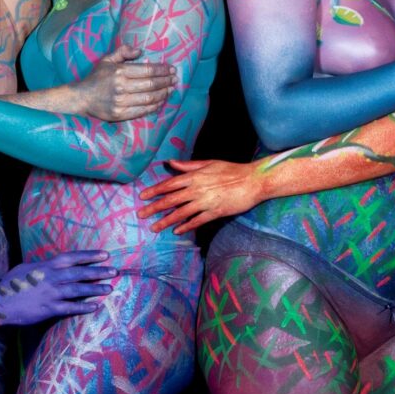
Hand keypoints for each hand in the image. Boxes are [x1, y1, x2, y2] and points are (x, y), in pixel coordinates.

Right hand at [0, 250, 117, 326]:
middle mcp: (51, 278)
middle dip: (98, 271)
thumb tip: (54, 265)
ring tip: (109, 288)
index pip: (72, 258)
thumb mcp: (27, 268)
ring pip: (77, 289)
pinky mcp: (48, 309)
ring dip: (95, 288)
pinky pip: (69, 307)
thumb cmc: (11, 284)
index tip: (104, 255)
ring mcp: (50, 293)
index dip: (89, 256)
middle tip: (114, 271)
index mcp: (46, 266)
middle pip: (79, 273)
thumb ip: (43, 266)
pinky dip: (83, 307)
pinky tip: (94, 306)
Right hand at [75, 44, 176, 122]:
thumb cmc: (96, 78)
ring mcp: (121, 102)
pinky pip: (143, 111)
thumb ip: (123, 52)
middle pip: (151, 84)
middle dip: (166, 81)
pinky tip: (161, 101)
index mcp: (120, 71)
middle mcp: (121, 87)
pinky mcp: (120, 114)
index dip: (163, 70)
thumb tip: (140, 50)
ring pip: (149, 98)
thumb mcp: (107, 60)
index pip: (148, 70)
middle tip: (175, 79)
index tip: (172, 69)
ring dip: (163, 94)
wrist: (81, 98)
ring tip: (171, 89)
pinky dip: (154, 106)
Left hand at [140, 158, 267, 233]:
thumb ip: (188, 165)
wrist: (253, 181)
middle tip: (141, 214)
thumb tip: (171, 163)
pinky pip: (197, 221)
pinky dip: (186, 226)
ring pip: (181, 213)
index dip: (155, 190)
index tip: (143, 196)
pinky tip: (177, 231)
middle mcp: (197, 189)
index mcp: (195, 176)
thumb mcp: (209, 163)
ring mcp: (205, 202)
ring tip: (154, 227)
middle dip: (154, 208)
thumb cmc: (232, 170)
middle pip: (171, 200)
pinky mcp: (215, 212)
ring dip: (166, 221)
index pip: (169, 184)